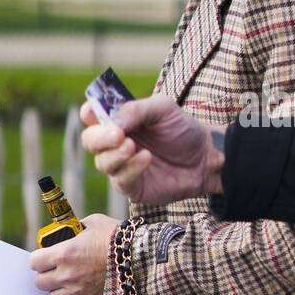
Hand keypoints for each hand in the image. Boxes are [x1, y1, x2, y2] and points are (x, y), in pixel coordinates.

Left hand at [28, 213, 117, 294]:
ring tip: (67, 282)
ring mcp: (79, 290)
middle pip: (40, 283)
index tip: (45, 257)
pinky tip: (85, 288)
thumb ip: (77, 228)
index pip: (34, 262)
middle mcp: (67, 274)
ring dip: (58, 291)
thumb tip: (71, 229)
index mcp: (63, 253)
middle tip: (56, 269)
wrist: (140, 255)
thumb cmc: (117, 236)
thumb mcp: (94, 222)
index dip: (39, 258)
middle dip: (46, 275)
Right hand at [80, 96, 223, 204]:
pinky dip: (130, 168)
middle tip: (118, 135)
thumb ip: (136, 110)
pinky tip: (146, 158)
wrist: (206, 156)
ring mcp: (121, 166)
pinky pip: (120, 180)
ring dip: (115, 154)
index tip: (93, 112)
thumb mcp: (163, 109)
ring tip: (134, 146)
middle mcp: (115, 143)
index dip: (88, 113)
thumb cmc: (183, 129)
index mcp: (119, 120)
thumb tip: (112, 124)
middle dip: (99, 137)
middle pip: (89, 141)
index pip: (91, 116)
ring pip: (102, 162)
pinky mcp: (132, 186)